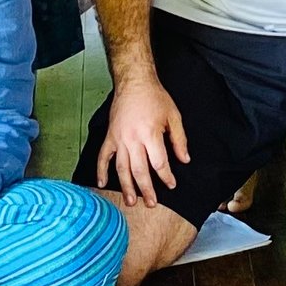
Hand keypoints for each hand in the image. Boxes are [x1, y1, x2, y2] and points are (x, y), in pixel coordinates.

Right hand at [96, 69, 188, 208]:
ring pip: (121, 168)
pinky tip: (102, 184)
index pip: (158, 163)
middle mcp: (132, 139)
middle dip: (146, 189)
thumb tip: (184, 160)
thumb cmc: (155, 98)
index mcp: (149, 134)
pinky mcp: (110, 136)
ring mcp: (119, 139)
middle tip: (151, 203)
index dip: (166, 176)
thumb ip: (179, 140)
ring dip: (126, 186)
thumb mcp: (174, 116)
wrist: (134, 82)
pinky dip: (101, 171)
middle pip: (139, 171)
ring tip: (130, 201)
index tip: (171, 184)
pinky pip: (103, 157)